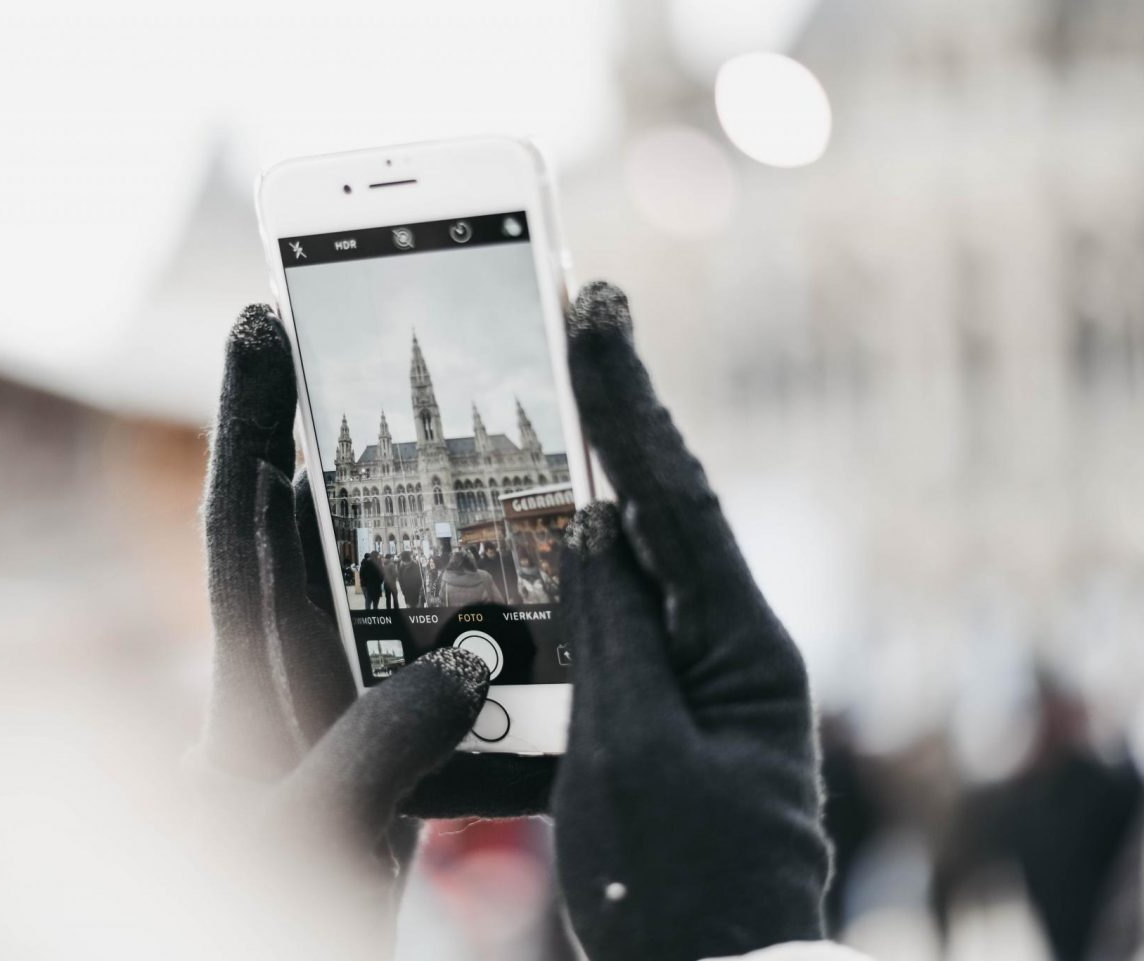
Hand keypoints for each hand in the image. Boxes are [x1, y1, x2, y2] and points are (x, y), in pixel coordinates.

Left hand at [193, 304, 553, 955]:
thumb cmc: (272, 913)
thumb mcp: (313, 835)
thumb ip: (370, 751)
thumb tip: (457, 661)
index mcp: (244, 688)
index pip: (240, 527)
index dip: (250, 423)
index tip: (258, 323)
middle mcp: (281, 675)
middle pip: (294, 523)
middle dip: (316, 425)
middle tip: (354, 335)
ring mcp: (329, 700)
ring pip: (358, 574)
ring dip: (392, 500)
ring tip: (442, 420)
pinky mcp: (377, 734)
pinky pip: (412, 641)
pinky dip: (445, 593)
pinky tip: (492, 563)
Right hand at [553, 283, 830, 960]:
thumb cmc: (676, 887)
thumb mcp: (630, 754)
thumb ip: (610, 633)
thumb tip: (591, 528)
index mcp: (742, 647)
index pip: (679, 498)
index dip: (632, 399)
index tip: (596, 309)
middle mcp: (730, 644)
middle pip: (666, 509)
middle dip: (616, 420)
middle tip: (569, 328)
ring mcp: (701, 673)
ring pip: (637, 559)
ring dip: (585, 492)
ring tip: (535, 420)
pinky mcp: (667, 703)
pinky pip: (618, 617)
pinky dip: (573, 574)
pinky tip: (533, 546)